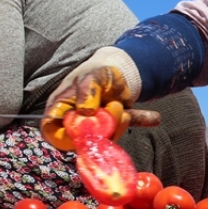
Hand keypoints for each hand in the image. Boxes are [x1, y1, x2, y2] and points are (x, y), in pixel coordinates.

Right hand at [43, 48, 157, 148]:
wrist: (116, 68)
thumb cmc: (95, 71)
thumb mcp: (90, 77)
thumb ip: (87, 92)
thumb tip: (85, 112)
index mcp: (60, 110)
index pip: (53, 133)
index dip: (67, 137)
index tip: (86, 129)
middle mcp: (75, 122)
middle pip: (83, 140)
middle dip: (103, 127)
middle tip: (113, 108)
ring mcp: (94, 126)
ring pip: (105, 138)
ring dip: (119, 122)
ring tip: (120, 103)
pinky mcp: (113, 125)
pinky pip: (125, 128)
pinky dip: (139, 120)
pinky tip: (154, 118)